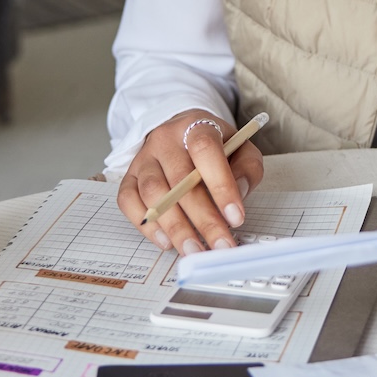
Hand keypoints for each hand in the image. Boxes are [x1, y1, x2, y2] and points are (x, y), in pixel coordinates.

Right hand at [116, 110, 264, 255]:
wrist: (180, 133)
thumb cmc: (214, 146)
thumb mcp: (241, 148)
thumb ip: (247, 168)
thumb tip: (238, 194)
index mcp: (196, 126)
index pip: (205, 150)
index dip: (221, 185)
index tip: (236, 217)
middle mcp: (165, 140)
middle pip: (180, 179)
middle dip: (203, 219)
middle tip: (220, 246)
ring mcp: (143, 158)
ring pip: (153, 193)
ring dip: (175, 227)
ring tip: (194, 250)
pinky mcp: (128, 177)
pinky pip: (129, 202)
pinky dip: (147, 226)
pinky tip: (166, 242)